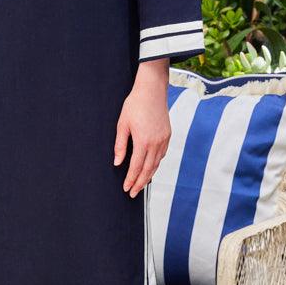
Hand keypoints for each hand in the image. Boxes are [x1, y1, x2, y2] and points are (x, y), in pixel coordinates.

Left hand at [113, 61, 170, 196]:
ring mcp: (164, 140)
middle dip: (140, 183)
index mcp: (143, 141)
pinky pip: (162, 154)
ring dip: (149, 176)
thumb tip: (117, 163)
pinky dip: (155, 164)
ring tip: (141, 184)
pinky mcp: (168, 135)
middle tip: (133, 193)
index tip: (126, 189)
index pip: (136, 167)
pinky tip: (150, 167)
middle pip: (148, 170)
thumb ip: (120, 145)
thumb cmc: (135, 105)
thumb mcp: (122, 124)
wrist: (152, 90)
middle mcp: (156, 143)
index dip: (131, 180)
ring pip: (157, 163)